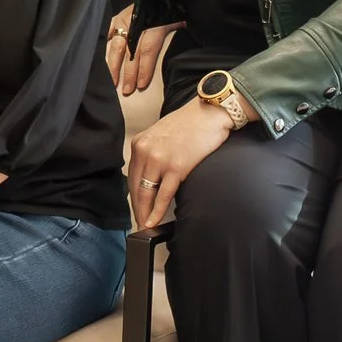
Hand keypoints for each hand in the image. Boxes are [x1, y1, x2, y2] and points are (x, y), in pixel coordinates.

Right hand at [106, 6, 181, 95]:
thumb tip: (184, 56)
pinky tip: (104, 54)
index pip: (147, 50)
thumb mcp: (185, 18)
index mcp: (155, 22)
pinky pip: (112, 28)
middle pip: (130, 51)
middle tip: (125, 90)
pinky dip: (108, 41)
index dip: (143, 68)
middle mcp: (138, 20)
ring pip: (117, 42)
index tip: (140, 85)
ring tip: (112, 80)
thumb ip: (181, 35)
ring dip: (113, 63)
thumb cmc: (177, 3)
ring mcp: (127, 16)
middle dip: (127, 72)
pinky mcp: (122, 12)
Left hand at [125, 97, 240, 229]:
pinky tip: (154, 221)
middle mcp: (145, 151)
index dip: (134, 196)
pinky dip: (157, 211)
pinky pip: (163, 195)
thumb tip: (152, 177)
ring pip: (146, 193)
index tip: (136, 209)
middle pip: (136, 187)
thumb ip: (153, 153)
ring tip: (146, 227)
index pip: (132, 176)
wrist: (210, 113)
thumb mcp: (162, 135)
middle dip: (137, 208)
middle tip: (139, 224)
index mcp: (140, 143)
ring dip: (145, 213)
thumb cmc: (190, 124)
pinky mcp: (176, 167)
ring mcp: (159, 159)